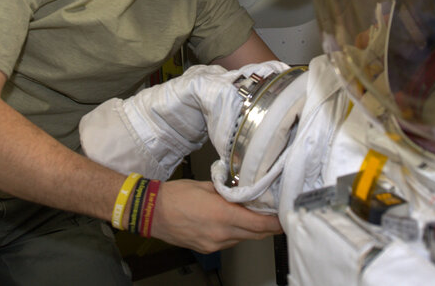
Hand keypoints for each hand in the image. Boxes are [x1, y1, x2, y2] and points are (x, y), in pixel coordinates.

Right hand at [150, 179, 282, 252]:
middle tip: (274, 215)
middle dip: (267, 226)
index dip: (275, 222)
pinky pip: (229, 242)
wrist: (151, 212)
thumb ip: (228, 191)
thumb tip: (243, 190)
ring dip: (250, 229)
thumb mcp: (206, 185)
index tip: (283, 217)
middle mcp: (221, 233)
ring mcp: (214, 243)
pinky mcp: (207, 248)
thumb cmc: (175, 196)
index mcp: (222, 214)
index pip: (259, 224)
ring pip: (242, 239)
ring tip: (250, 215)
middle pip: (255, 234)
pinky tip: (230, 222)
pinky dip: (235, 233)